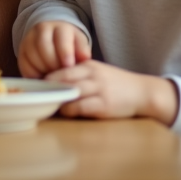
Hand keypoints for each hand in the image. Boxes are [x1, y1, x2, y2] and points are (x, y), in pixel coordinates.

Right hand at [18, 21, 90, 77]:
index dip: (65, 53)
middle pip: (44, 47)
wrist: (53, 35)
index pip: (61, 39)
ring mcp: (29, 39)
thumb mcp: (79, 44)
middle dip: (53, 64)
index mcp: (61, 27)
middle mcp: (42, 29)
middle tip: (61, 75)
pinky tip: (43, 77)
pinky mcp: (21, 50)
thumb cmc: (70, 44)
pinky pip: (24, 65)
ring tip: (54, 77)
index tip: (69, 66)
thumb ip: (82, 51)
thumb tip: (85, 59)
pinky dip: (34, 74)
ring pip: (33, 56)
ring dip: (44, 69)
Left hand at [47, 60, 179, 123]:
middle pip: (62, 80)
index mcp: (88, 65)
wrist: (143, 92)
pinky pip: (81, 108)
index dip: (47, 80)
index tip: (38, 88)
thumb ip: (78, 75)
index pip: (60, 70)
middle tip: (39, 98)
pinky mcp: (104, 105)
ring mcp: (99, 90)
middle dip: (49, 90)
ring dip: (58, 101)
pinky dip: (70, 111)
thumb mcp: (97, 72)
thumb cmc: (116, 84)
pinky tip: (66, 113)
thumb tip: (52, 82)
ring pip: (69, 94)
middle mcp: (92, 75)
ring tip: (51, 106)